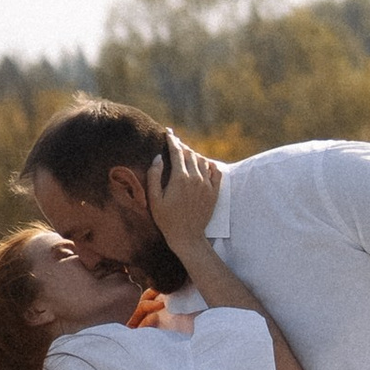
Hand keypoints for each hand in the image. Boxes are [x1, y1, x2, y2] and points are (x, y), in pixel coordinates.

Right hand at [145, 135, 223, 253]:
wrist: (187, 236)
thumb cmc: (167, 219)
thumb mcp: (154, 199)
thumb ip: (154, 176)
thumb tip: (158, 157)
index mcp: (180, 178)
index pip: (177, 152)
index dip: (172, 140)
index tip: (168, 132)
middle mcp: (196, 178)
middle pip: (189, 154)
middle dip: (181, 146)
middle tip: (175, 142)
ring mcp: (207, 185)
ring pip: (201, 160)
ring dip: (193, 154)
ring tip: (186, 153)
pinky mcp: (214, 192)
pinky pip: (216, 171)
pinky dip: (209, 164)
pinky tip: (204, 163)